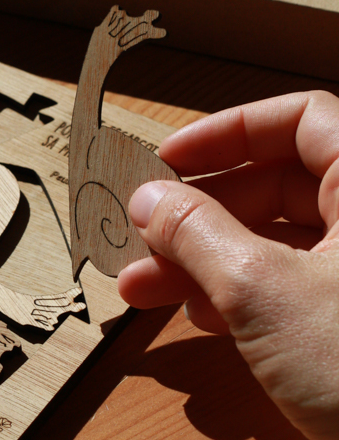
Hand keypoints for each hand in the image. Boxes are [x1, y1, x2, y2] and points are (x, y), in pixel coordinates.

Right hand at [117, 90, 338, 439]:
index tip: (168, 160)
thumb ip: (197, 234)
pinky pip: (297, 284)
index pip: (300, 120)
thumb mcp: (262, 291)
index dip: (229, 132)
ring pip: (281, 240)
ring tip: (143, 290)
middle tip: (139, 237)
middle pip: (281, 184)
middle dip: (200, 213)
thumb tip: (149, 199)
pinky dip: (244, 294)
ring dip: (207, 260)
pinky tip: (200, 319)